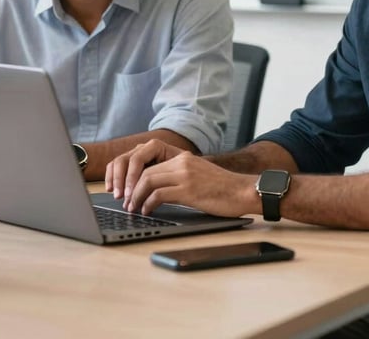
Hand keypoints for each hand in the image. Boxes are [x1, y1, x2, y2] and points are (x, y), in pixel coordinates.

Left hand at [105, 139, 257, 217]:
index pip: (148, 160)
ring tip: (133, 208)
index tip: (127, 188)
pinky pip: (158, 194)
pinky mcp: (188, 189)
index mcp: (183, 157)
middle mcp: (182, 161)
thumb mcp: (198, 176)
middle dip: (130, 187)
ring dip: (136, 196)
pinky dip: (147, 203)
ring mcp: (185, 174)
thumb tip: (154, 191)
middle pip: (144, 169)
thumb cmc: (222, 189)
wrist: (243, 192)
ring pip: (148, 180)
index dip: (133, 175)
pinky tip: (147, 211)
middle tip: (125, 201)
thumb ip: (178, 178)